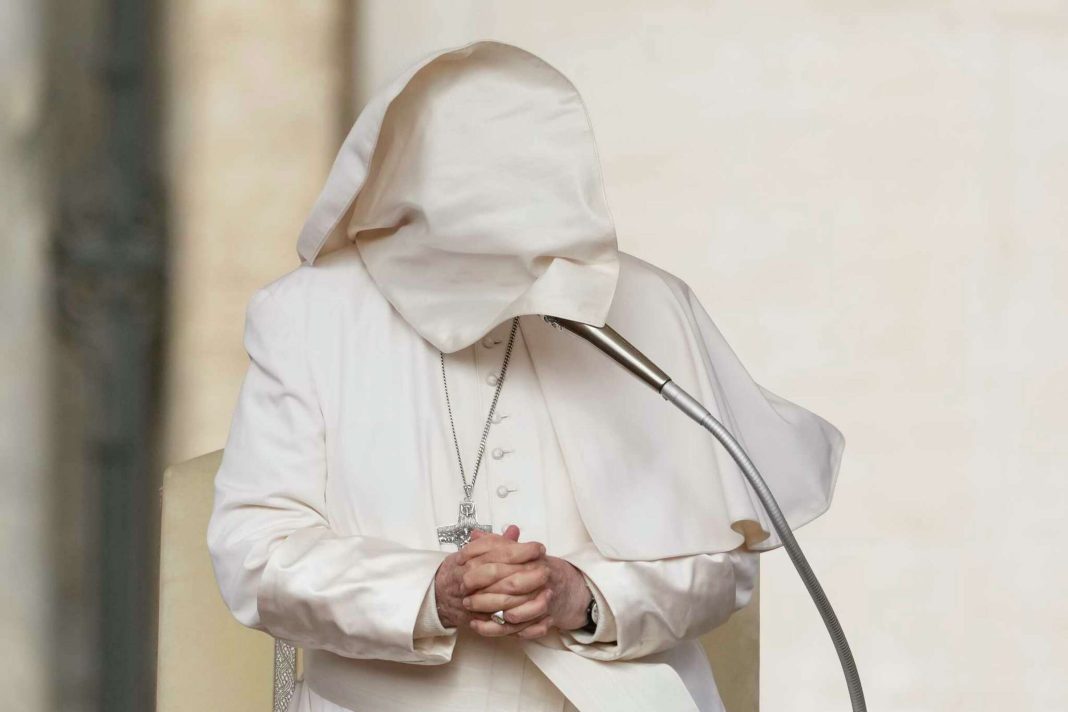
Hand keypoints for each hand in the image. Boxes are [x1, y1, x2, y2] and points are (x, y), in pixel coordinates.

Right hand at [433, 525, 543, 629]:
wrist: (439, 594)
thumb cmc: (462, 569)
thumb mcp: (476, 550)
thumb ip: (497, 542)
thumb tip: (514, 530)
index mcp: (468, 557)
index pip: (496, 551)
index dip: (520, 550)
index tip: (539, 548)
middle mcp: (468, 577)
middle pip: (498, 573)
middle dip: (525, 572)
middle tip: (546, 569)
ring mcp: (471, 599)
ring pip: (499, 599)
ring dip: (524, 596)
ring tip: (546, 590)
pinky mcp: (477, 620)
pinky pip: (500, 623)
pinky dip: (520, 620)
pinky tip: (538, 615)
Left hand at [459, 530, 592, 637]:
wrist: (570, 589)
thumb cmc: (537, 569)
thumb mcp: (518, 552)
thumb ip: (496, 544)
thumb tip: (474, 534)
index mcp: (533, 560)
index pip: (506, 563)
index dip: (482, 571)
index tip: (463, 574)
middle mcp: (541, 579)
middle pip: (511, 588)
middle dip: (485, 596)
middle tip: (465, 599)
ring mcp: (544, 602)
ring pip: (518, 613)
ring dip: (494, 617)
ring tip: (475, 618)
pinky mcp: (546, 620)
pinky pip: (526, 631)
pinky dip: (507, 633)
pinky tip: (488, 629)